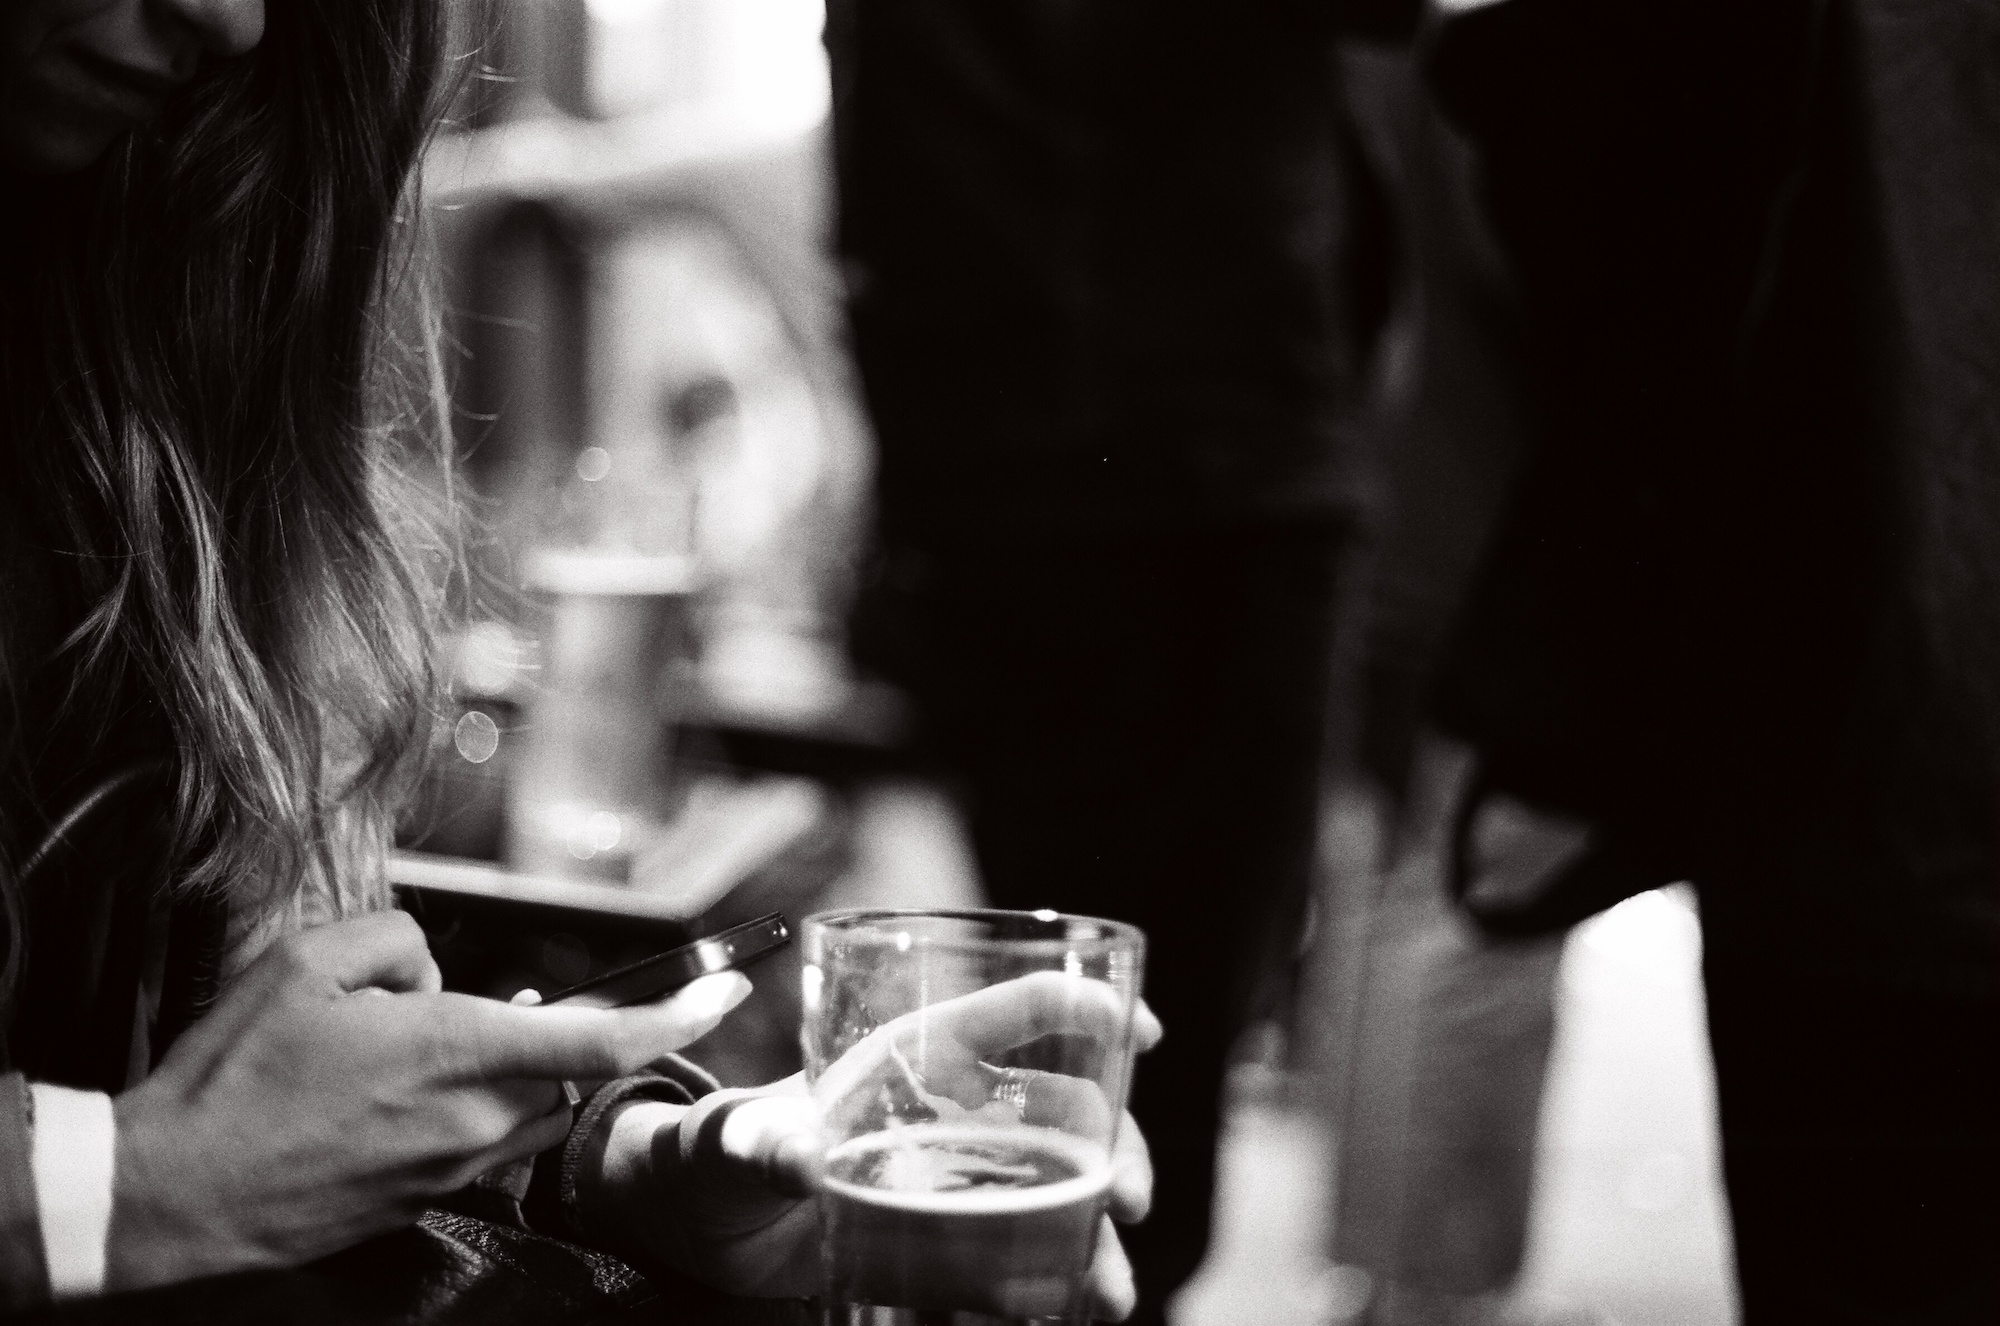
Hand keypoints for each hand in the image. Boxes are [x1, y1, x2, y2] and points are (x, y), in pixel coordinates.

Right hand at [108, 912, 750, 1291]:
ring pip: (525, 1106)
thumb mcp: (307, 964)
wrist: (172, 1193)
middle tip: (442, 1015)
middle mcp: (472, 1121)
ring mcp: (451, 1171)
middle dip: (541, 1030)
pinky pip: (477, 1144)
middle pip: (563, 1065)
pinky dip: (458, 1110)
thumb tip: (437, 976)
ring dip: (499, 1071)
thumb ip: (399, 945)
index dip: (675, 1013)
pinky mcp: (425, 1202)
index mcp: (455, 1053)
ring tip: (399, 1059)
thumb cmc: (235, 1077)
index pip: (600, 1036)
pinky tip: (379, 1100)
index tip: (727, 989)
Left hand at [583, 975, 1160, 1320]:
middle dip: (1115, 1141)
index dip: (1083, 1005)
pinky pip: (1027, 1247)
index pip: (1014, 1009)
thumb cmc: (717, 1150)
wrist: (704, 1225)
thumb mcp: (733, 1141)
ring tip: (1109, 1288)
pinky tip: (1076, 1303)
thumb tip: (792, 1157)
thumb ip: (759, 1143)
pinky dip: (1062, 1273)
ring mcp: (960, 1172)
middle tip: (1129, 1197)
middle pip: (1065, 1104)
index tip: (1139, 1027)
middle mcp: (953, 1107)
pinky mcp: (952, 1234)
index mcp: (913, 1054)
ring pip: (1060, 1183)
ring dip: (1097, 1227)